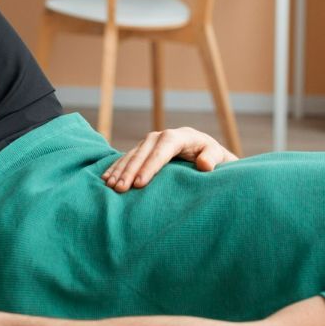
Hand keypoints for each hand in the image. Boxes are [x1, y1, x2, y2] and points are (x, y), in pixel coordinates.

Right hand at [100, 127, 237, 192]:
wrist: (205, 151)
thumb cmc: (212, 156)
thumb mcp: (218, 156)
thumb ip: (212, 158)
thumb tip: (205, 165)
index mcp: (178, 136)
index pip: (162, 150)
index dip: (150, 166)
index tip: (139, 184)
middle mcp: (161, 136)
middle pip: (143, 152)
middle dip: (130, 170)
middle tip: (120, 189)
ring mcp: (150, 142)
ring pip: (132, 154)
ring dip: (120, 170)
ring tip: (109, 186)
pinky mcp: (143, 150)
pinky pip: (127, 158)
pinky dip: (116, 168)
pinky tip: (106, 179)